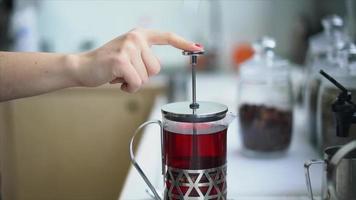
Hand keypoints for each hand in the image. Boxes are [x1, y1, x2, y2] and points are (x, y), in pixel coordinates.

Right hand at [75, 28, 202, 92]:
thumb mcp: (129, 54)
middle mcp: (136, 38)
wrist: (83, 68)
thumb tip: (157, 66)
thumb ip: (144, 56)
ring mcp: (129, 47)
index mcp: (139, 35)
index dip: (183, 43)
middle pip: (157, 68)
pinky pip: (137, 83)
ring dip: (134, 82)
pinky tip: (117, 80)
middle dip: (143, 76)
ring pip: (147, 77)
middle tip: (126, 72)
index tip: (198, 48)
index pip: (167, 37)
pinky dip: (128, 87)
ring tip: (120, 75)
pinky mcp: (122, 60)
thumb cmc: (108, 65)